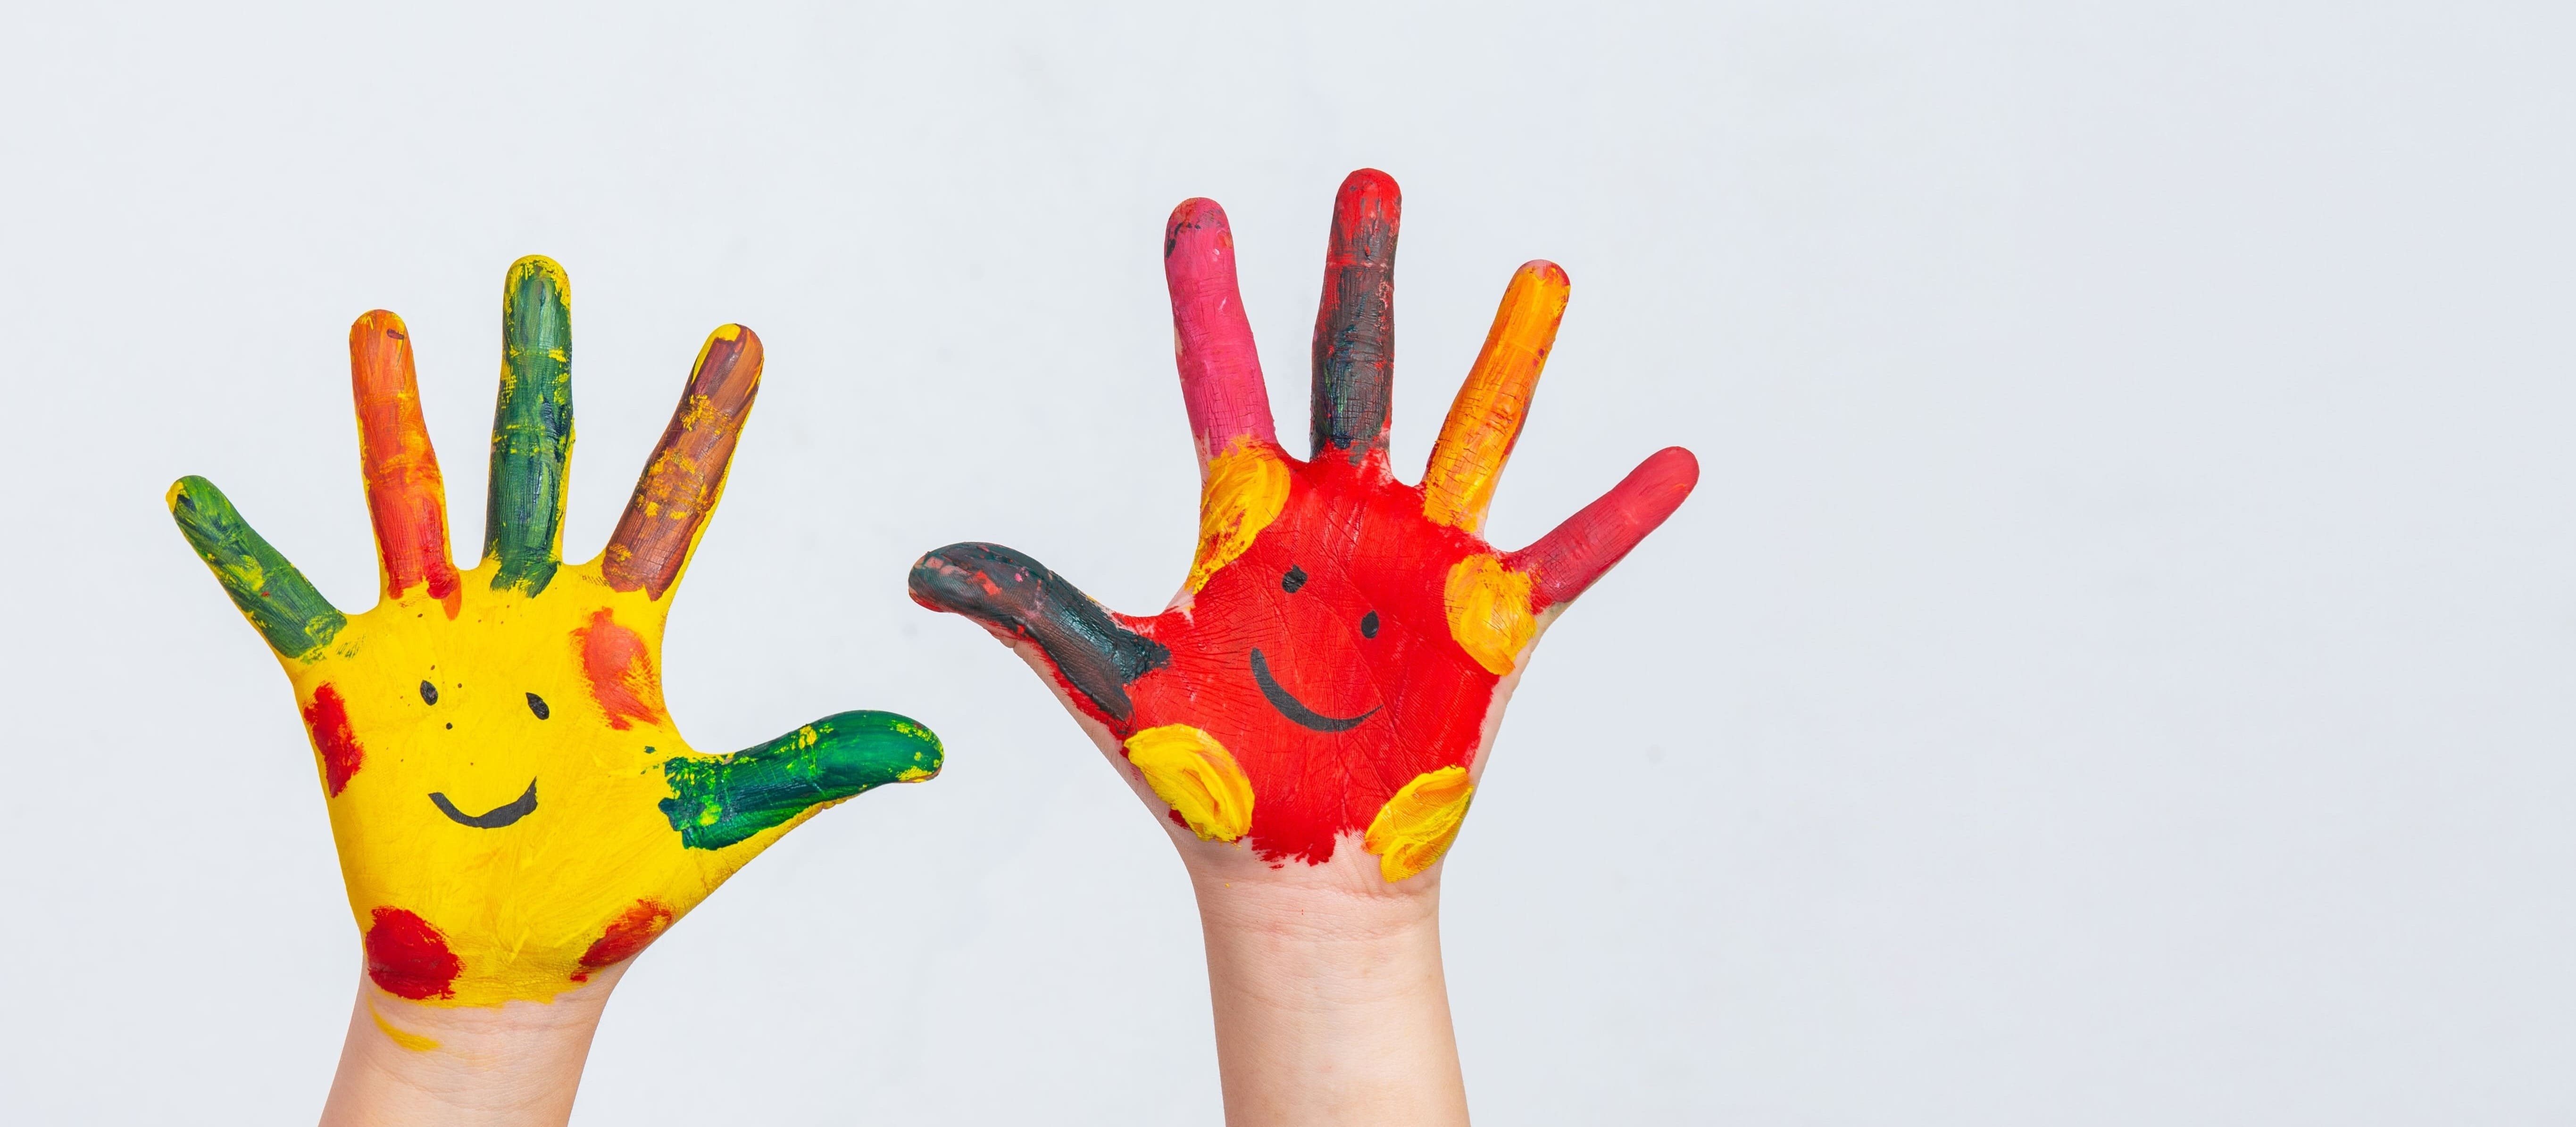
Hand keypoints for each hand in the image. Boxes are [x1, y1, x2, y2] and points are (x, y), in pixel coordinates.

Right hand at [170, 256, 941, 1011]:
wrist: (518, 963)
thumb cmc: (617, 888)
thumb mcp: (723, 817)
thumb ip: (816, 765)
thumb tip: (931, 750)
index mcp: (617, 628)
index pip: (673, 498)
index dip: (706, 421)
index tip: (744, 336)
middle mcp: (525, 609)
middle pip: (534, 459)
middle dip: (537, 367)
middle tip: (540, 270)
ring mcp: (434, 639)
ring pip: (412, 499)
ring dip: (394, 413)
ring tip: (383, 322)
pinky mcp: (352, 686)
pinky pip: (284, 603)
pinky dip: (242, 552)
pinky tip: (198, 491)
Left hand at [910, 170, 1694, 889]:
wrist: (1292, 871)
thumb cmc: (1203, 779)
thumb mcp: (1109, 683)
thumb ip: (1030, 609)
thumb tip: (922, 567)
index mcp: (1249, 519)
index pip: (1222, 380)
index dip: (1207, 298)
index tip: (1197, 215)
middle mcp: (1340, 518)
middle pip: (1354, 370)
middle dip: (1359, 277)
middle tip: (1367, 184)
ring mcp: (1422, 564)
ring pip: (1473, 432)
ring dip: (1507, 354)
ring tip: (1538, 271)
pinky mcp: (1489, 627)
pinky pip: (1568, 556)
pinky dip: (1621, 515)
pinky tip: (1674, 462)